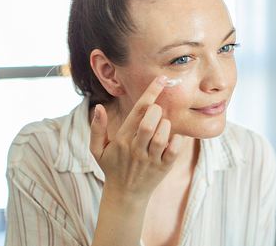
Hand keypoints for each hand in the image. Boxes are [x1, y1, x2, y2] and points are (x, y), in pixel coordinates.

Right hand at [90, 75, 183, 204]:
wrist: (125, 196)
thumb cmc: (113, 167)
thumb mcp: (98, 150)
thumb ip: (97, 128)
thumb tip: (98, 107)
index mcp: (122, 139)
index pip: (138, 111)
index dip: (151, 92)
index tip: (161, 79)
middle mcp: (136, 149)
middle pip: (149, 123)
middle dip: (156, 110)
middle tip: (157, 110)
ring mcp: (151, 159)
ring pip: (162, 136)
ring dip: (166, 125)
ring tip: (162, 125)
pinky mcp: (163, 168)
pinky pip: (174, 151)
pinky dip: (177, 140)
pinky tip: (173, 137)